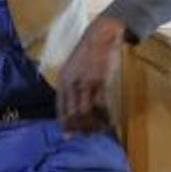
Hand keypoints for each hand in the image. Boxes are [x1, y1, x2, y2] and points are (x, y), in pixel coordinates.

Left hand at [58, 17, 124, 133]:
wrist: (100, 35)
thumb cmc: (87, 53)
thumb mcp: (72, 69)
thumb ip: (71, 87)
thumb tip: (73, 107)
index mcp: (63, 82)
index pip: (61, 111)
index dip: (66, 126)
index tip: (72, 136)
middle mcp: (71, 84)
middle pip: (72, 116)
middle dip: (81, 129)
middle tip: (89, 135)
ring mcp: (86, 83)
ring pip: (86, 113)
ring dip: (94, 125)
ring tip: (100, 129)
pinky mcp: (100, 81)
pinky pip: (101, 106)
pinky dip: (105, 117)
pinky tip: (109, 121)